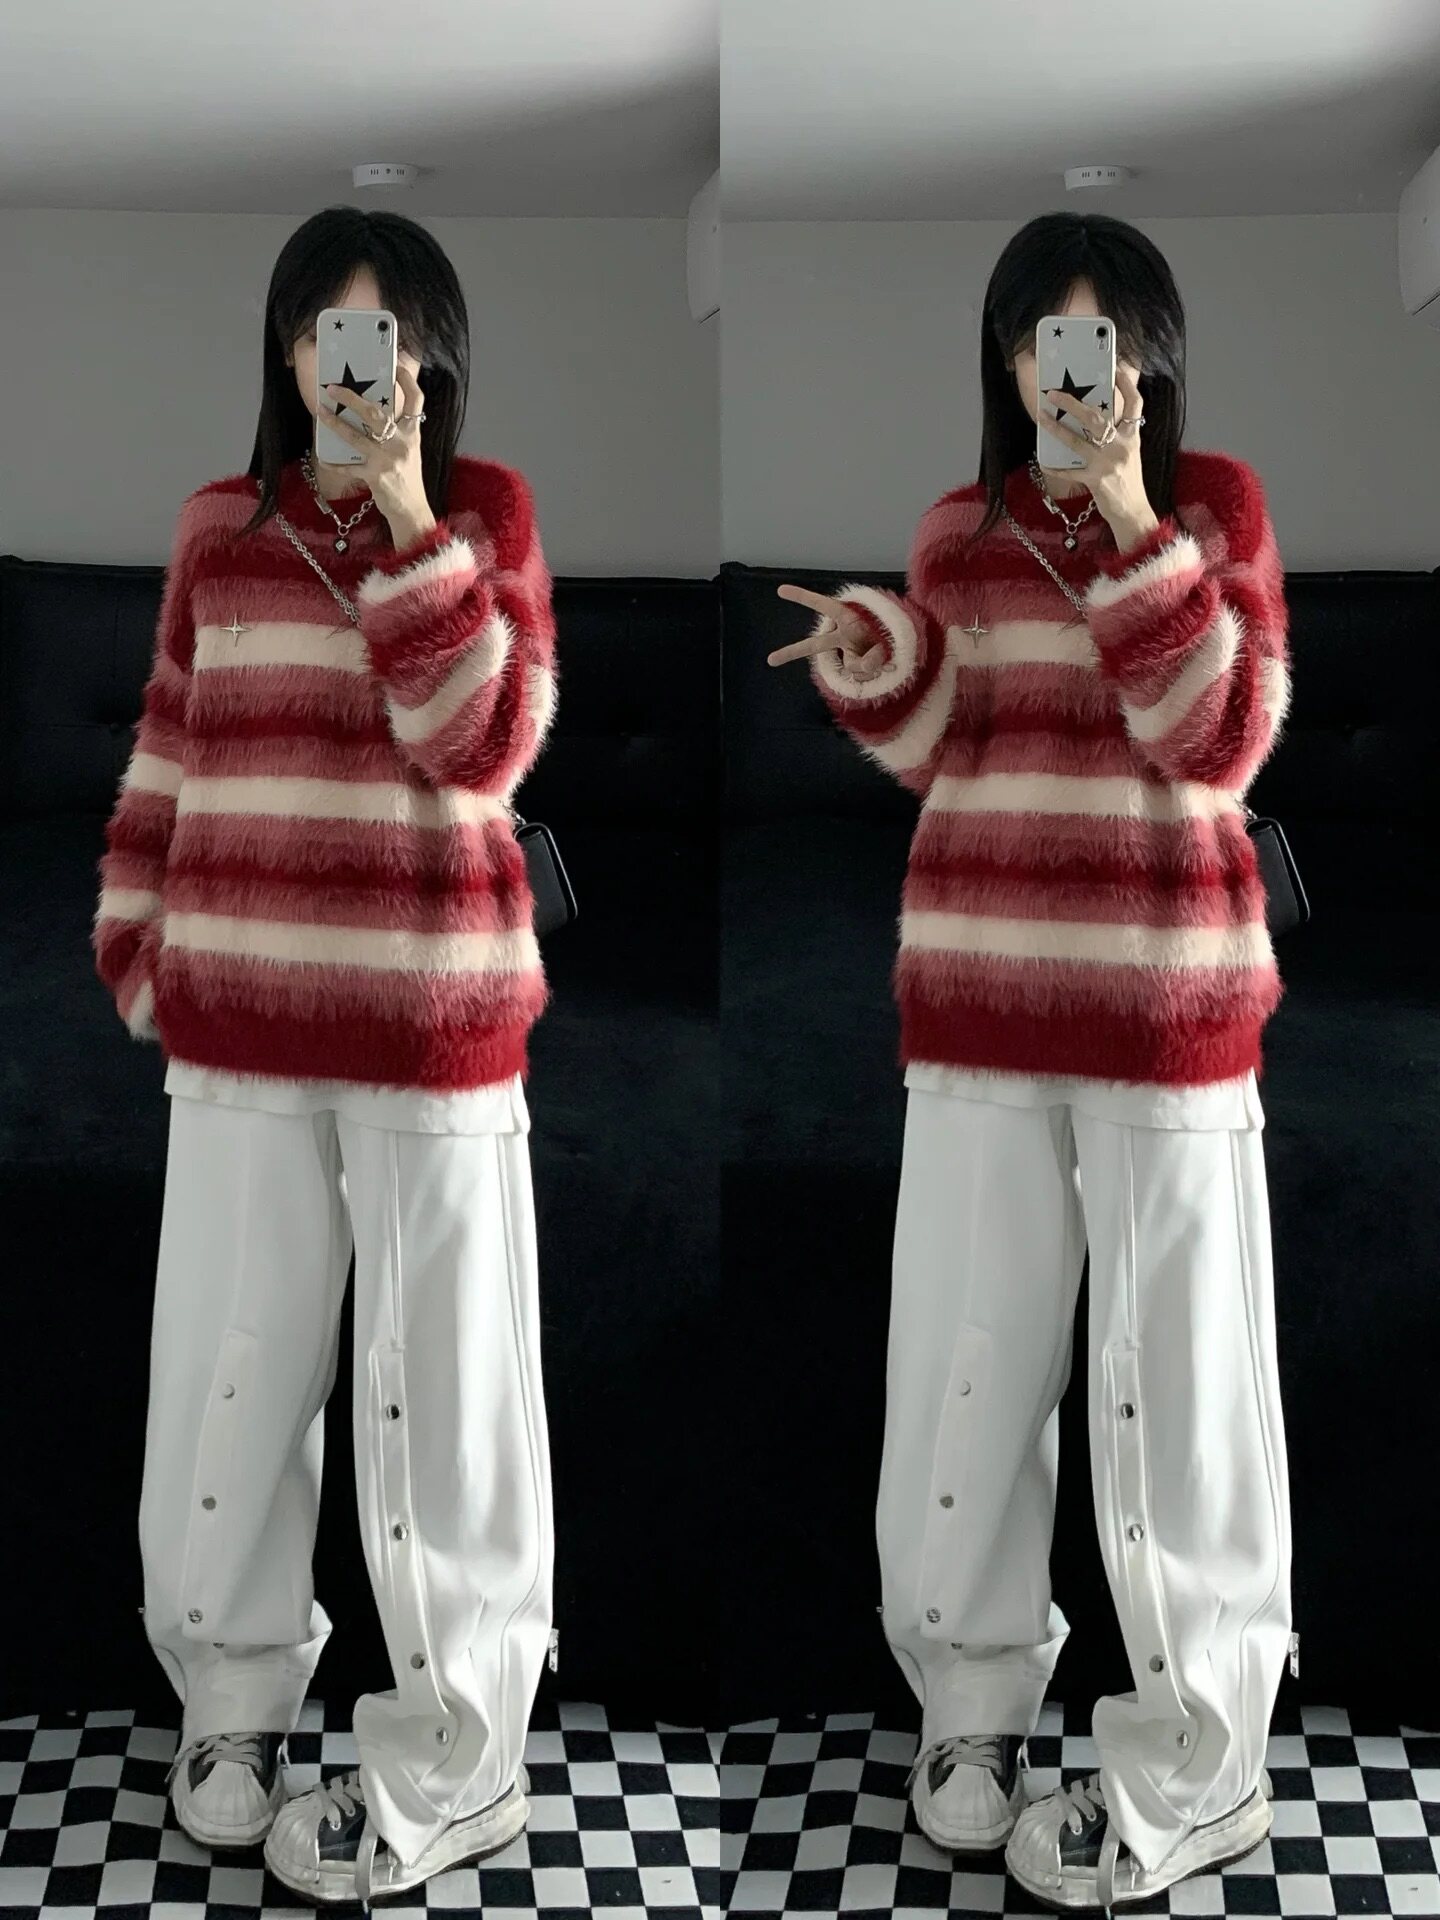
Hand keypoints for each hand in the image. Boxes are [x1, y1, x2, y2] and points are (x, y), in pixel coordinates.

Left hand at [317, 363, 435, 547]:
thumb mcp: (409, 451)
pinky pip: (349, 466)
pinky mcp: (375, 476)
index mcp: (412, 434)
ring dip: (335, 423)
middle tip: (332, 387)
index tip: (395, 366)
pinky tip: (324, 457)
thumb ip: (397, 432)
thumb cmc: (408, 479)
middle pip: (376, 413)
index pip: (416, 400)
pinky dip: (335, 462)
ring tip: (321, 411)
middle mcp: (401, 443)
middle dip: (352, 398)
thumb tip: (371, 413)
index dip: (406, 381)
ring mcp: (387, 459)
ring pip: (357, 436)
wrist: (413, 511)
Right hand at [768, 584, 886, 674]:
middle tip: (771, 660)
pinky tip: (881, 667)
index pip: (823, 604)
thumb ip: (872, 655)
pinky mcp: (856, 665)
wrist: (903, 644)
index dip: (803, 597)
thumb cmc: (891, 631)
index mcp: (848, 616)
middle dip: (792, 652)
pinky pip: (861, 674)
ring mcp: (848, 650)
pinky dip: (874, 673)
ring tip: (885, 656)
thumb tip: (861, 670)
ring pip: (852, 666)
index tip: (780, 590)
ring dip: (873, 664)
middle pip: (815, 645)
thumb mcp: (884, 636)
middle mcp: (843, 634)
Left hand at [1041, 363, 1159, 550]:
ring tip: (1042, 417)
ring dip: (1056, 428)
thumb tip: (1094, 419)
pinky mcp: (1096, 480)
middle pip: (1097, 417)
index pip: (1134, 405)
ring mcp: (1108, 463)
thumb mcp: (1129, 454)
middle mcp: (1121, 446)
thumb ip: (1118, 436)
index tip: (1116, 369)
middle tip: (1054, 393)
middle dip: (1073, 403)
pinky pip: (1070, 472)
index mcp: (1132, 437)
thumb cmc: (1128, 482)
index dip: (1126, 385)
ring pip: (1078, 440)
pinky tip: (1044, 463)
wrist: (1134, 512)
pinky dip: (1055, 468)